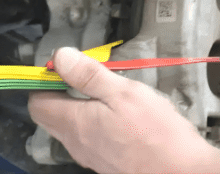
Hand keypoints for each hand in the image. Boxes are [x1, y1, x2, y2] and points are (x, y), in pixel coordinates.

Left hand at [28, 47, 219, 173]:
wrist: (182, 172)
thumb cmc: (156, 134)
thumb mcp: (123, 92)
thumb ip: (89, 75)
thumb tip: (61, 57)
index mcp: (75, 123)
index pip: (37, 102)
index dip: (45, 80)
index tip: (63, 65)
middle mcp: (77, 143)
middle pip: (51, 115)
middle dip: (60, 91)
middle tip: (85, 74)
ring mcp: (90, 155)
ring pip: (70, 126)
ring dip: (79, 105)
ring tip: (107, 90)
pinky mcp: (106, 161)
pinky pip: (88, 137)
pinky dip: (94, 120)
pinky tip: (119, 113)